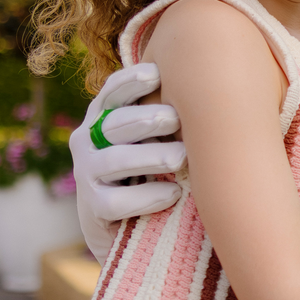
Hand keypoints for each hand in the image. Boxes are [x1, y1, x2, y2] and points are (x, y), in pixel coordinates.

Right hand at [69, 63, 185, 258]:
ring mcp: (86, 174)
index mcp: (103, 116)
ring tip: (180, 158)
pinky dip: (146, 197)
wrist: (122, 224)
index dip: (131, 82)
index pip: (112, 92)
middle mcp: (87, 140)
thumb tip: (212, 90)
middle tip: (175, 118)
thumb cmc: (147, 168)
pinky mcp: (92, 209)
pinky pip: (116, 202)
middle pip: (115, 124)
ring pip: (115, 160)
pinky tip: (173, 194)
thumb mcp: (151, 137)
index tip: (156, 74)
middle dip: (146, 119)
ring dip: (149, 156)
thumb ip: (166, 115)